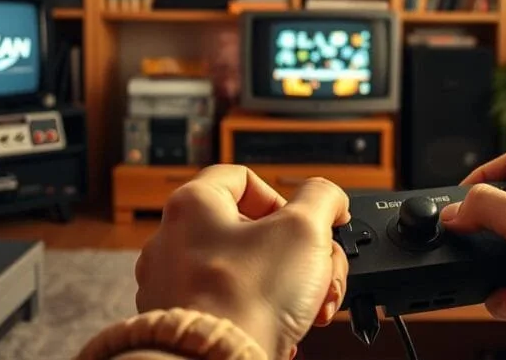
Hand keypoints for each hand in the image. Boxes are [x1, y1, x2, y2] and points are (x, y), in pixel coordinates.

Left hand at [135, 165, 350, 359]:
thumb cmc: (246, 299)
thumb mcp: (304, 229)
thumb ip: (323, 199)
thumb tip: (331, 198)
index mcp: (193, 205)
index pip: (243, 178)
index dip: (284, 198)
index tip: (307, 221)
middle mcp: (174, 240)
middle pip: (254, 231)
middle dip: (301, 254)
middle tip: (319, 272)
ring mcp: (175, 283)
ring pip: (248, 270)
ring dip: (291, 286)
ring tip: (311, 307)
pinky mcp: (185, 319)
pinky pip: (234, 304)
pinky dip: (265, 312)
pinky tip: (286, 327)